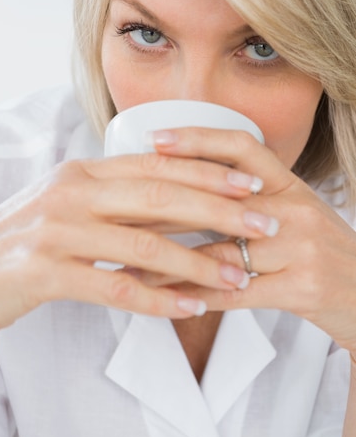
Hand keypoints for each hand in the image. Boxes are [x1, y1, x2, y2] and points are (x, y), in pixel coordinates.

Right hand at [0, 147, 268, 345]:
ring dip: (196, 262)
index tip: (252, 182)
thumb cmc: (29, 238)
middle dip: (218, 209)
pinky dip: (155, 300)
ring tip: (237, 275)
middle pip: (159, 195)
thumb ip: (119, 196)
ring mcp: (57, 230)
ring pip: (142, 244)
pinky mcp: (45, 272)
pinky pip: (113, 288)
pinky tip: (188, 307)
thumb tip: (180, 196)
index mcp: (83, 170)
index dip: (208, 171)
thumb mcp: (72, 202)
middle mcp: (72, 191)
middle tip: (263, 224)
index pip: (157, 164)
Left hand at [143, 127, 355, 353]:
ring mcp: (302, 249)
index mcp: (290, 183)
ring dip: (168, 260)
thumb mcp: (291, 211)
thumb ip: (248, 196)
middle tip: (120, 206)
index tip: (154, 138)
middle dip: (165, 202)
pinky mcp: (303, 289)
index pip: (241, 146)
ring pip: (220, 251)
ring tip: (126, 264)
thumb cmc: (317, 249)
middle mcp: (296, 209)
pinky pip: (236, 292)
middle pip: (221, 198)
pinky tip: (164, 298)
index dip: (197, 139)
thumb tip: (186, 184)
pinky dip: (196, 295)